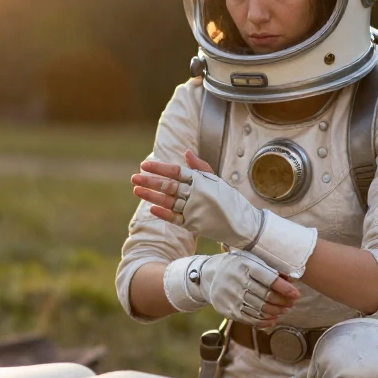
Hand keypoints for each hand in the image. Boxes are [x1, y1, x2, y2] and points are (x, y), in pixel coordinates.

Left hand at [132, 150, 318, 278]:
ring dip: (151, 196)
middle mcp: (197, 194)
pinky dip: (163, 214)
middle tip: (134, 177)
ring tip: (136, 190)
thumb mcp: (217, 180)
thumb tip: (186, 153)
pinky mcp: (194, 224)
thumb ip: (200, 167)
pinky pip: (176, 219)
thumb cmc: (228, 199)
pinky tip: (150, 209)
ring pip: (169, 201)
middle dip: (150, 181)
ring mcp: (195, 210)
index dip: (160, 168)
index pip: (177, 171)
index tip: (144, 165)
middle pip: (169, 186)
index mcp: (202, 180)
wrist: (243, 223)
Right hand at [162, 251, 300, 328]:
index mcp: (244, 265)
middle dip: (283, 301)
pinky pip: (250, 319)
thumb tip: (290, 278)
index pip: (268, 278)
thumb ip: (268, 268)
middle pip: (266, 296)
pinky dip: (264, 321)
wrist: (207, 276)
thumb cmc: (235, 266)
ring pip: (260, 309)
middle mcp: (237, 281)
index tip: (296, 293)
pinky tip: (272, 319)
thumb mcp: (249, 259)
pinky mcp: (229, 310)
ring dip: (276, 311)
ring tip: (285, 310)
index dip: (284, 288)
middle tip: (292, 302)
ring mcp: (232, 297)